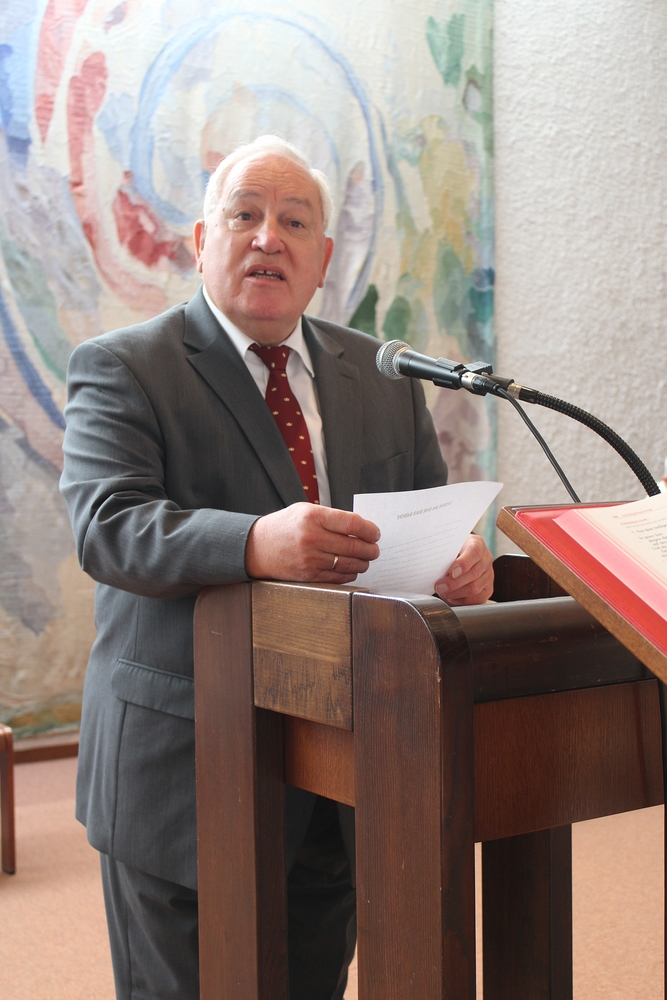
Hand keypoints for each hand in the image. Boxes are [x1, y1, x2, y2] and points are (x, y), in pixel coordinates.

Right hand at [245, 502, 380, 582]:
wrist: (257, 547)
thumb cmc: (284, 526)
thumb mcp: (305, 510)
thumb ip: (331, 517)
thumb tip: (361, 527)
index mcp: (313, 517)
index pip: (352, 523)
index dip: (369, 529)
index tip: (375, 533)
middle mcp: (312, 538)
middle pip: (354, 546)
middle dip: (371, 549)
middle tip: (375, 548)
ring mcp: (310, 559)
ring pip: (349, 564)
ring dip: (363, 563)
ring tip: (366, 558)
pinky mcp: (308, 575)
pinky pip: (338, 577)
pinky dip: (350, 573)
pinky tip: (352, 568)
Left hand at [434, 534, 493, 605]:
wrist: (461, 556)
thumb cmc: (452, 551)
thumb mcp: (448, 547)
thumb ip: (444, 554)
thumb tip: (431, 564)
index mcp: (476, 544)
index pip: (474, 552)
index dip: (463, 563)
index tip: (451, 572)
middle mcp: (486, 559)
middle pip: (474, 573)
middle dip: (454, 583)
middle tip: (439, 587)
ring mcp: (489, 575)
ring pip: (475, 588)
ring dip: (456, 593)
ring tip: (443, 592)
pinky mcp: (488, 589)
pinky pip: (476, 599)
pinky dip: (461, 601)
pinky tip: (451, 597)